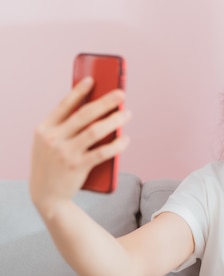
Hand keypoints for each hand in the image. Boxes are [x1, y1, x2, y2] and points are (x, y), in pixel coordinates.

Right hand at [30, 77, 130, 216]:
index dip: (79, 91)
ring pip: (95, 131)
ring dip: (114, 120)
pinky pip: (102, 152)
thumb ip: (65, 126)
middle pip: (84, 114)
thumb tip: (96, 106)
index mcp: (44, 129)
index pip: (64, 105)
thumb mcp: (49, 143)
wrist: (46, 196)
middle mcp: (53, 139)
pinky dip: (116, 144)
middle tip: (121, 94)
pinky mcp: (77, 167)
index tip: (93, 80)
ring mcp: (64, 153)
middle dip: (105, 102)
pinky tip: (125, 138)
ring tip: (127, 114)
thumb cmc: (53, 163)